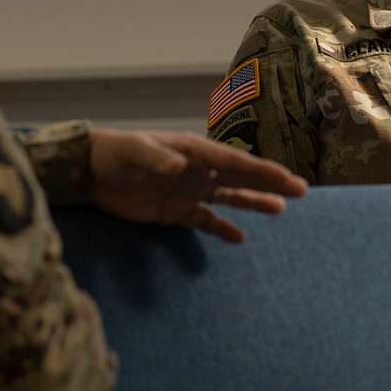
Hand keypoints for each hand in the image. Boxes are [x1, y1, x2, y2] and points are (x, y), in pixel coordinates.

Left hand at [89, 128, 305, 243]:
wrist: (89, 172)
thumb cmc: (114, 154)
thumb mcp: (134, 152)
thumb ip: (156, 158)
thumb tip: (180, 166)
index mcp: (194, 152)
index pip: (234, 163)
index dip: (262, 172)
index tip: (289, 180)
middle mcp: (197, 171)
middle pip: (240, 178)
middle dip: (269, 184)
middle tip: (301, 190)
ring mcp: (188, 191)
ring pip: (229, 198)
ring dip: (253, 203)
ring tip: (281, 210)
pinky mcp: (174, 211)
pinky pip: (205, 221)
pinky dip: (222, 228)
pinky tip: (240, 238)